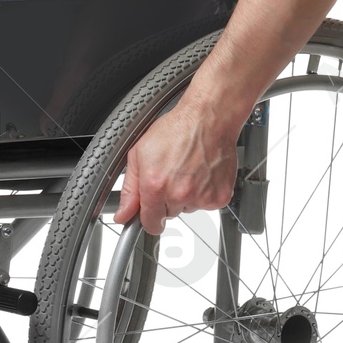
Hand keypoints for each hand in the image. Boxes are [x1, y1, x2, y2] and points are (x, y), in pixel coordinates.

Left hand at [114, 99, 242, 235]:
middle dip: (167, 200)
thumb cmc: (176, 130)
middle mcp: (178, 194)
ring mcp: (201, 197)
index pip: (150, 223)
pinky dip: (204, 192)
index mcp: (155, 186)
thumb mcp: (139, 154)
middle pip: (169, 214)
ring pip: (188, 208)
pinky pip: (207, 204)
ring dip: (186, 195)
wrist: (208, 119)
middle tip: (172, 175)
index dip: (148, 218)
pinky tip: (201, 173)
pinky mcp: (219, 197)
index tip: (150, 213)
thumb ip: (130, 189)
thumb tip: (123, 215)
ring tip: (188, 169)